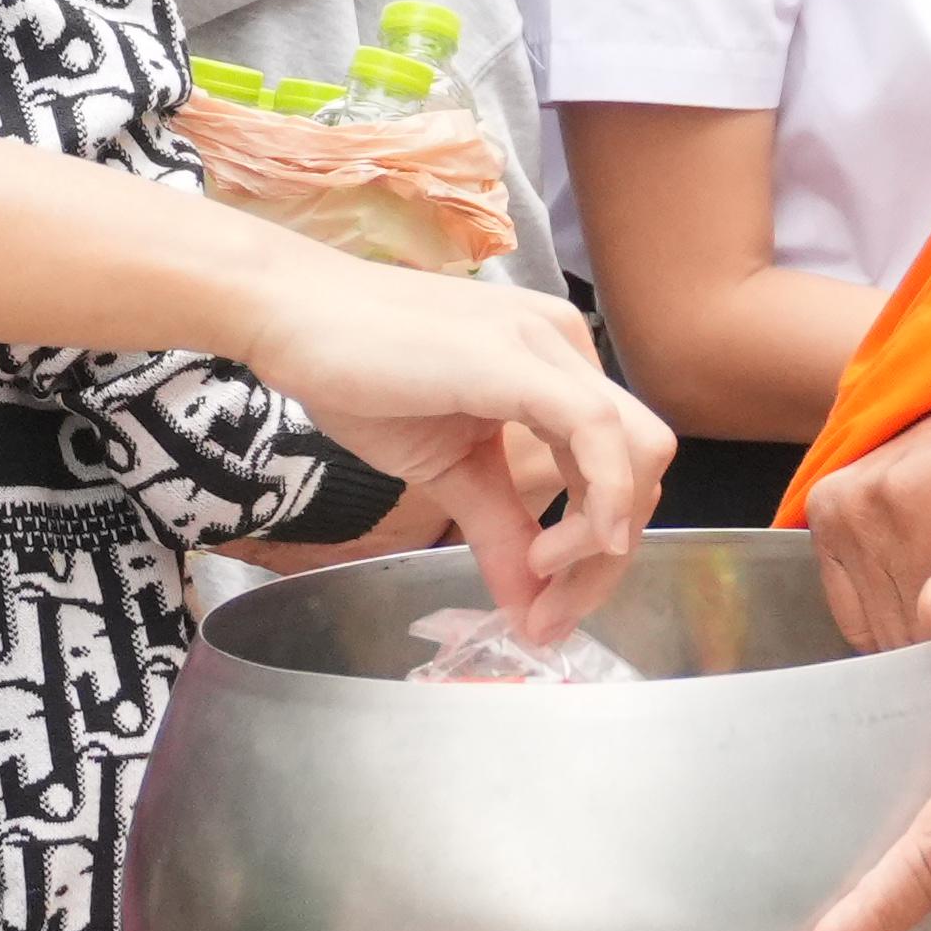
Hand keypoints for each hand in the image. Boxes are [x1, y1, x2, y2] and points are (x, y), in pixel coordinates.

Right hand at [224, 241, 669, 641]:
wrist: (289, 316)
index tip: (548, 609)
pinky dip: (600, 497)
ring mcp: (548, 346)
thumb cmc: (356, 375)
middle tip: (551, 613)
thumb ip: (499, 532)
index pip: (618, 465)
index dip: (599, 550)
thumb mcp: (446, 470)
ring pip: (636, 453)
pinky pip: (597, 430)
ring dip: (603, 538)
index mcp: (555, 367)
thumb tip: (531, 612)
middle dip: (609, 557)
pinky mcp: (518, 358)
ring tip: (540, 575)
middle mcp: (567, 347)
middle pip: (642, 465)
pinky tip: (563, 547)